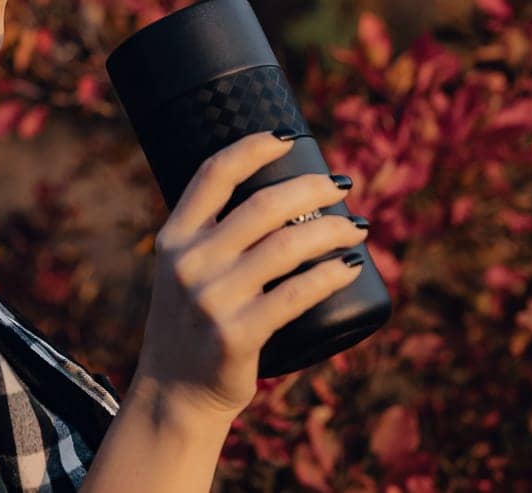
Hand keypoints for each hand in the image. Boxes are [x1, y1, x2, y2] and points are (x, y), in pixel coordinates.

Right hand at [131, 130, 364, 421]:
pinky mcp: (236, 335)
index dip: (253, 148)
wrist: (175, 393)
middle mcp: (189, 263)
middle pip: (262, 206)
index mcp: (174, 238)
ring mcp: (211, 299)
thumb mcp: (183, 272)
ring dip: (332, 229)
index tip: (289, 138)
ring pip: (286, 247)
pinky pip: (295, 295)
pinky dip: (331, 275)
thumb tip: (279, 196)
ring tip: (358, 226)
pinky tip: (352, 265)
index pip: (213, 175)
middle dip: (312, 188)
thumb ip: (213, 238)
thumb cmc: (193, 323)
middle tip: (342, 186)